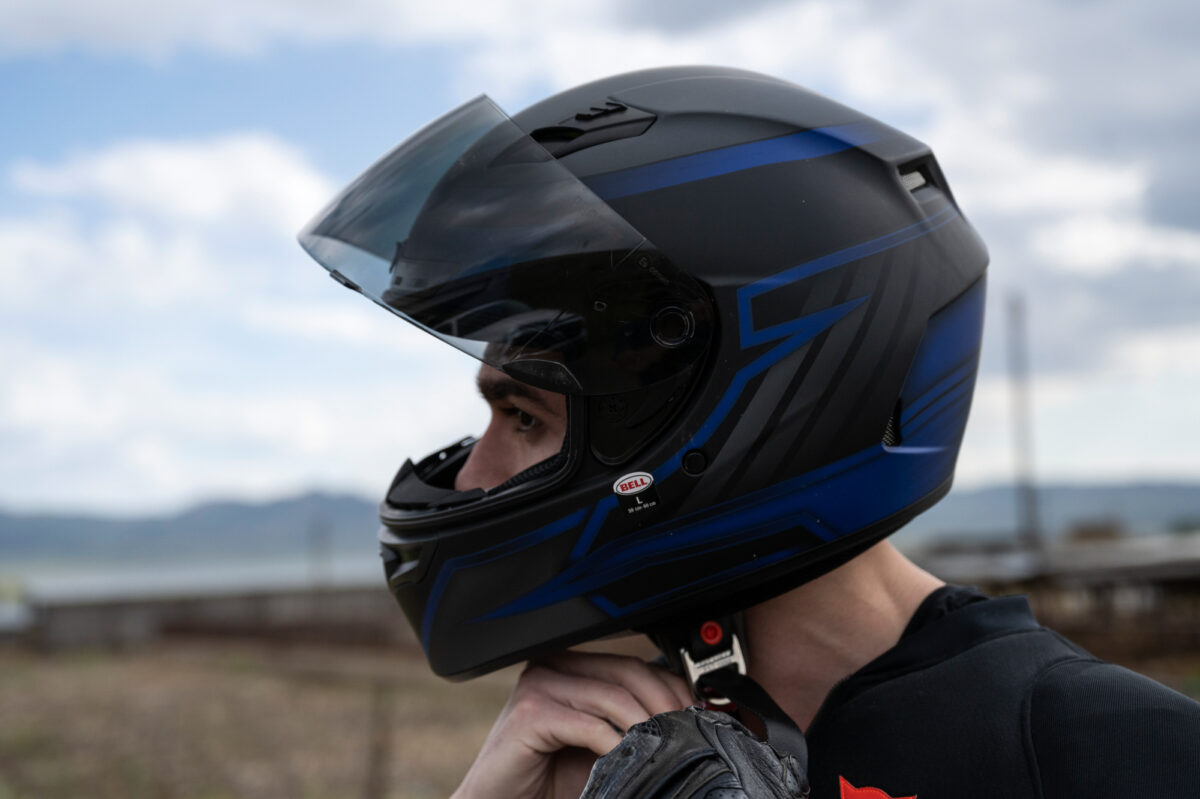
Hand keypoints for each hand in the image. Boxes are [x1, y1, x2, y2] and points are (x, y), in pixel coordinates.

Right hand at [450, 650, 692, 798]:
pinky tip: (627, 763)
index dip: (671, 688)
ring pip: (613, 696)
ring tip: (665, 751)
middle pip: (628, 672)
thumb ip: (629, 726)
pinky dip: (616, 745)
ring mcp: (539, 684)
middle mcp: (553, 666)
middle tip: (690, 736)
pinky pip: (589, 725)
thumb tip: (686, 722)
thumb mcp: (600, 746)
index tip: (697, 717)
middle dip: (666, 706)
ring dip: (647, 727)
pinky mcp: (530, 713)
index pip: (634, 664)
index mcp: (570, 666)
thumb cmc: (546, 780)